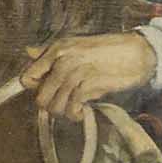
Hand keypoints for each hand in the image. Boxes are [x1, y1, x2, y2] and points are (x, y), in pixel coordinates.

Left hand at [20, 34, 155, 121]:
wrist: (134, 55)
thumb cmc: (105, 53)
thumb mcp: (74, 48)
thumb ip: (50, 53)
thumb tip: (29, 53)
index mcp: (55, 50)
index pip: (27, 77)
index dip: (36, 90)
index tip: (50, 93)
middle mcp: (61, 60)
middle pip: (40, 97)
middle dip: (51, 107)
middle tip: (64, 105)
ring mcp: (75, 73)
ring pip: (55, 106)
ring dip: (65, 113)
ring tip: (75, 109)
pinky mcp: (89, 85)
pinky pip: (73, 107)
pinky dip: (76, 115)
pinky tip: (82, 112)